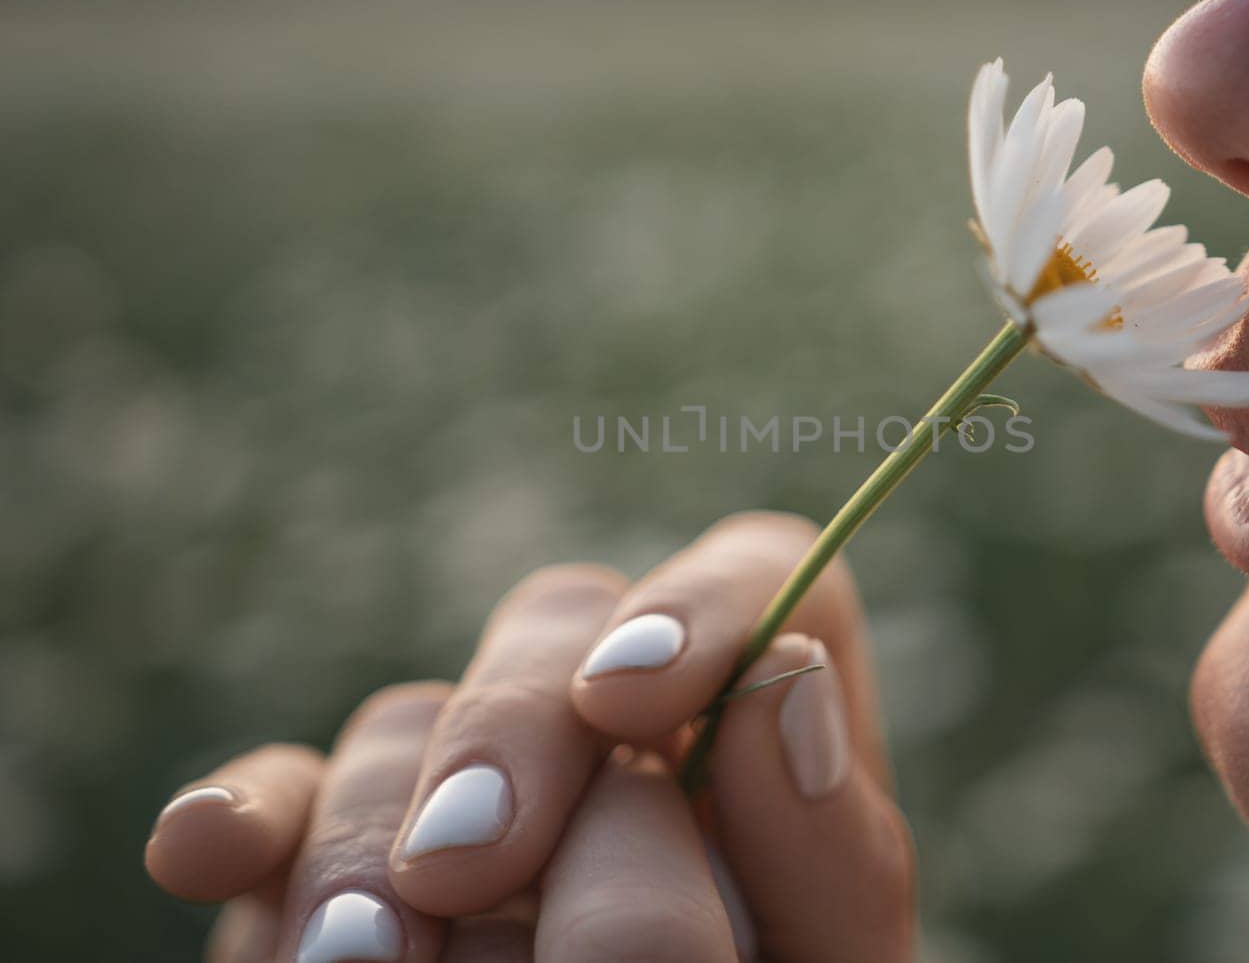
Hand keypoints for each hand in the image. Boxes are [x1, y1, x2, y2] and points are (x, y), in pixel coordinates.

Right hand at [145, 512, 916, 961]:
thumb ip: (832, 857)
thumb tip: (781, 689)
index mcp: (768, 757)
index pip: (769, 590)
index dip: (701, 606)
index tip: (629, 696)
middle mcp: (616, 749)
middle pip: (564, 627)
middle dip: (509, 732)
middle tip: (468, 864)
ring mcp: (469, 799)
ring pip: (412, 717)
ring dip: (374, 824)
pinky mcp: (338, 871)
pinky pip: (282, 805)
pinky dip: (249, 817)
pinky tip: (204, 853)